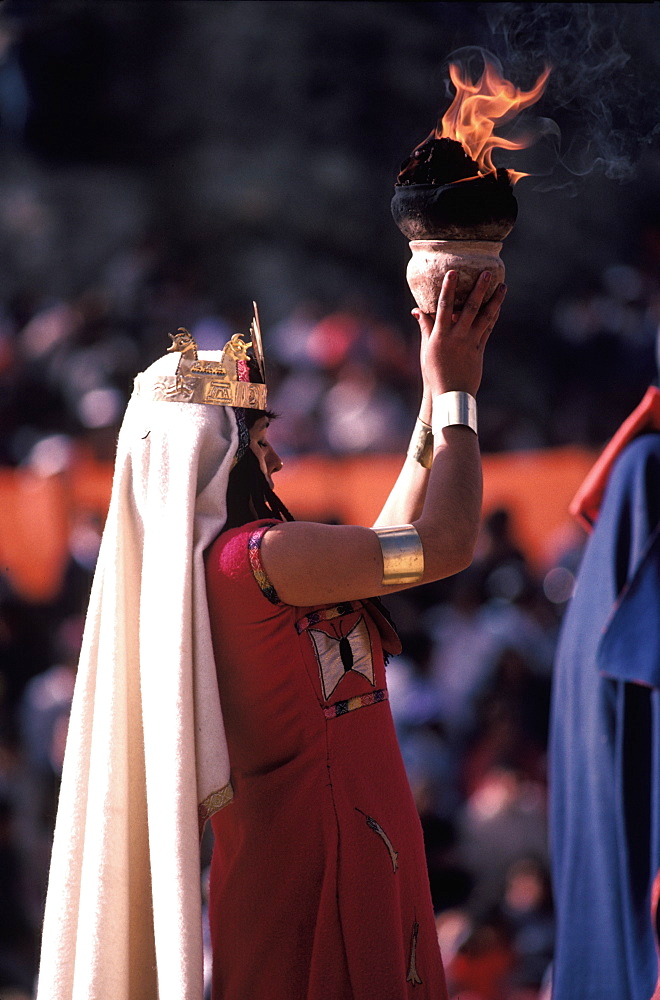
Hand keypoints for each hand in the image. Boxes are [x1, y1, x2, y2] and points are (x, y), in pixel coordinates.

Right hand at [413, 270, 505, 398]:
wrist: (450, 393)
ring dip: (494, 300)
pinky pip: (488, 329)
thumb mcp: (426, 349)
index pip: (444, 307)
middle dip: (479, 289)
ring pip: (485, 317)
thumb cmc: (434, 372)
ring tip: (502, 286)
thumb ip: (425, 327)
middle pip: (469, 308)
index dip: (448, 288)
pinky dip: (493, 316)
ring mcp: (470, 343)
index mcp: (440, 335)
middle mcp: (457, 336)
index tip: (453, 272)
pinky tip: (498, 306)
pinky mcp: (479, 349)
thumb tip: (417, 310)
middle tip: (487, 272)